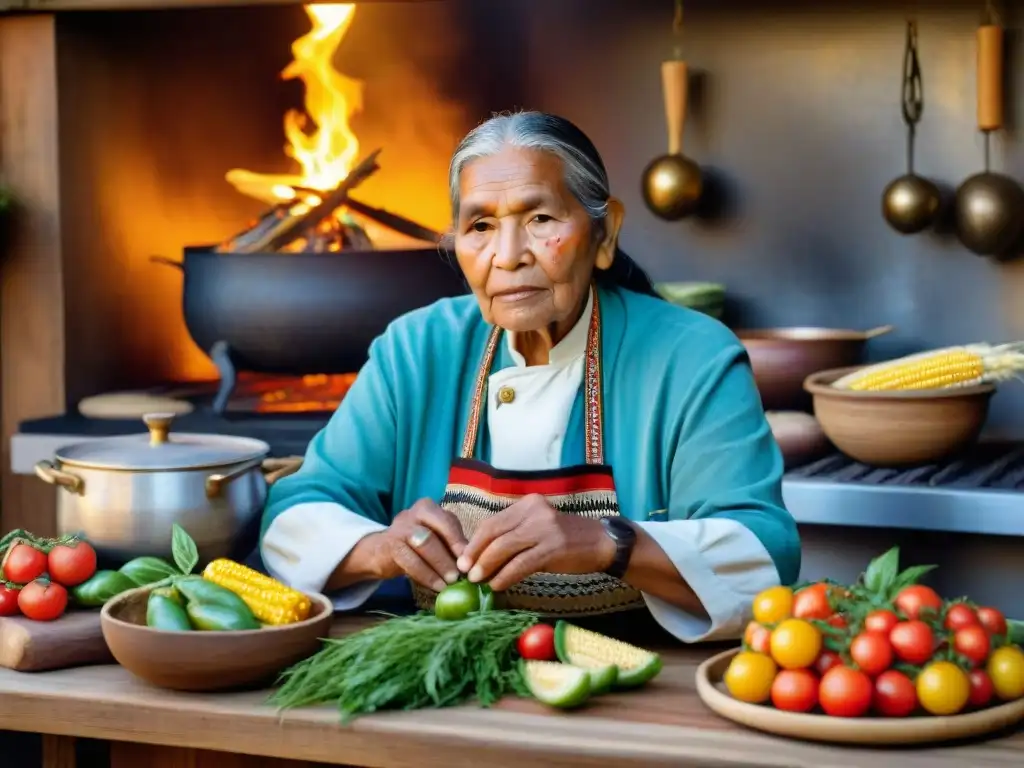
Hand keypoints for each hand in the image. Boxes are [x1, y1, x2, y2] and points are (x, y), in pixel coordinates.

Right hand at [370, 499, 466, 591]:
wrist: (378, 554)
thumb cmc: (413, 547)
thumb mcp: (433, 541)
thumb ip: (451, 546)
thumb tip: (475, 562)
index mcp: (428, 508)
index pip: (449, 520)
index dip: (461, 541)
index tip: (472, 561)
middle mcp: (413, 512)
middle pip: (438, 528)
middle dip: (453, 550)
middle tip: (464, 572)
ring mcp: (399, 528)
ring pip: (425, 542)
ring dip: (441, 564)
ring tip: (452, 581)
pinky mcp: (389, 546)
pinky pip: (410, 561)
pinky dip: (427, 575)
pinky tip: (437, 587)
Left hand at [456, 494, 615, 591]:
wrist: (602, 543)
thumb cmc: (565, 540)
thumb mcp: (537, 529)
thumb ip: (513, 536)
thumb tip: (481, 557)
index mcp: (527, 505)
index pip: (492, 522)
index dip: (474, 542)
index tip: (463, 559)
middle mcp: (534, 511)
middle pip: (495, 533)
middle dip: (476, 554)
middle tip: (465, 572)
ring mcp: (545, 528)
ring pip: (505, 548)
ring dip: (487, 566)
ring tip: (477, 581)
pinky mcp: (553, 548)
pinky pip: (521, 563)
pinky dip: (506, 576)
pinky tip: (497, 585)